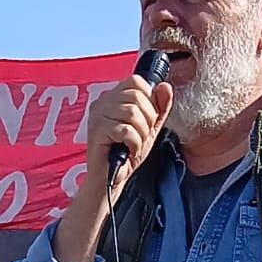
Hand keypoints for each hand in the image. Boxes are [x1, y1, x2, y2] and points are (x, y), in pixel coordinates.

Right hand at [86, 73, 173, 193]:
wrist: (111, 180)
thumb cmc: (126, 154)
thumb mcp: (149, 127)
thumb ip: (160, 107)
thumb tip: (164, 86)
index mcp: (112, 98)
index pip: (136, 81)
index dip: (149, 100)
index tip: (146, 120)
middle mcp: (102, 103)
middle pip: (136, 96)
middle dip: (147, 120)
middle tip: (140, 136)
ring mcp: (97, 116)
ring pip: (132, 113)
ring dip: (141, 134)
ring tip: (134, 145)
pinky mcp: (97, 131)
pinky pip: (125, 130)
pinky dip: (133, 143)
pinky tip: (128, 151)